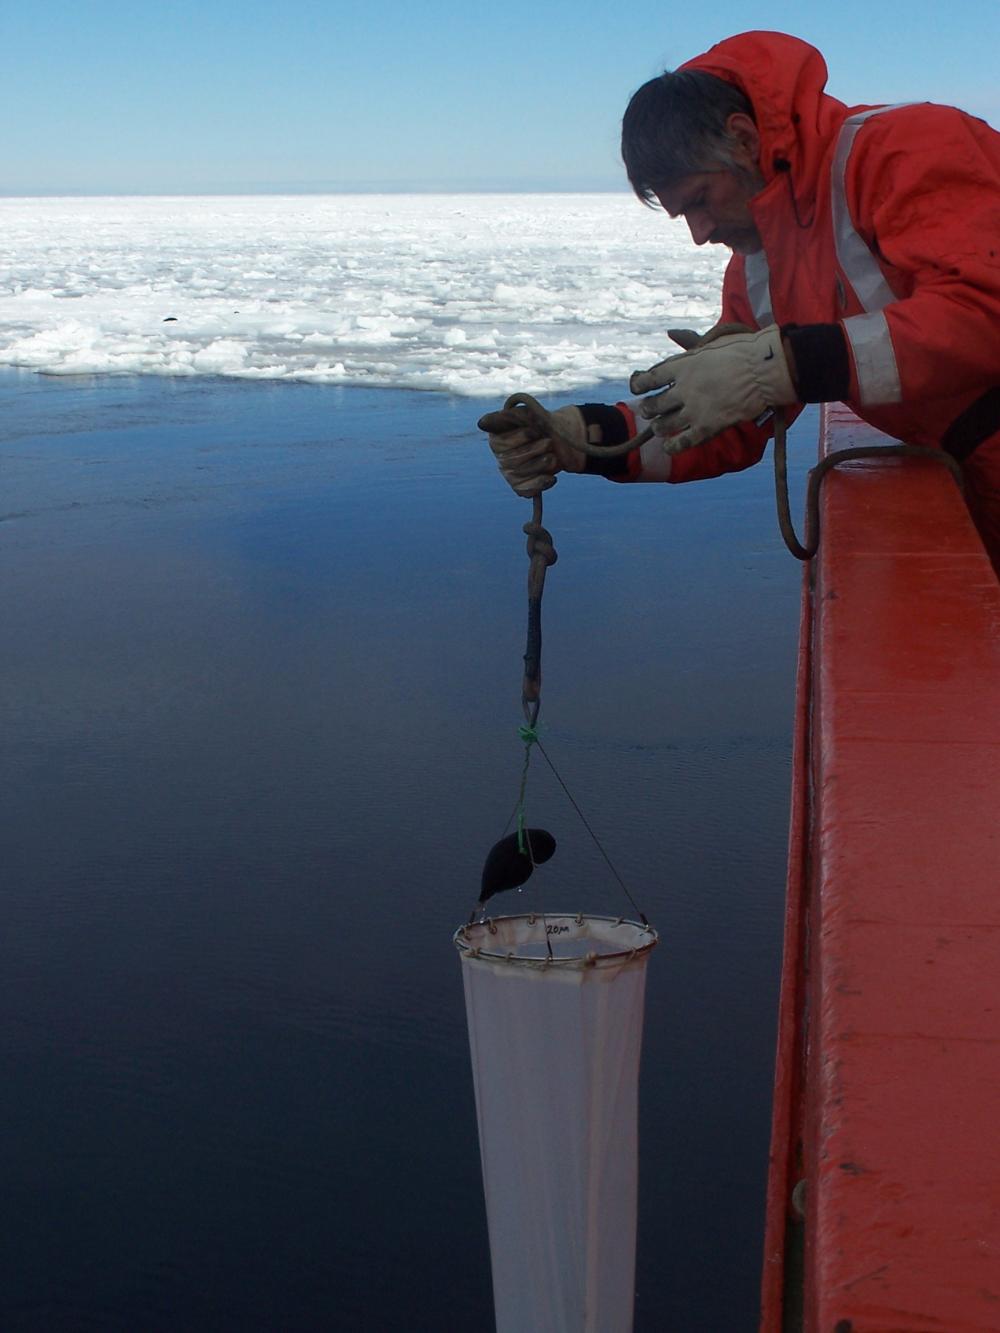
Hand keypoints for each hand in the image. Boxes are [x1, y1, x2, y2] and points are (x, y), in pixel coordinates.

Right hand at [477, 404, 586, 496]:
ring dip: (539, 465)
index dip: (519, 438)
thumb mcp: (523, 414)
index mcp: (497, 441)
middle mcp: (501, 460)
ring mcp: (510, 475)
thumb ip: (505, 417)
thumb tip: (481, 424)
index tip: (534, 431)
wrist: (556, 439)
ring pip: (520, 475)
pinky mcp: (521, 487)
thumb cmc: (537, 424)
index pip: (501, 444)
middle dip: (532, 451)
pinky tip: (551, 478)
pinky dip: (540, 484)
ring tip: (552, 457)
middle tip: (549, 443)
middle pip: (511, 461)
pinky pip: (526, 490)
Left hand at [629, 325, 796, 453]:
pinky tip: (668, 447)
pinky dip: (673, 446)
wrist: (765, 369)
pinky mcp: (708, 427)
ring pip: (665, 425)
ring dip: (659, 426)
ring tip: (659, 426)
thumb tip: (670, 332)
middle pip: (654, 404)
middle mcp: (684, 389)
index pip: (649, 378)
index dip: (639, 384)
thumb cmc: (742, 351)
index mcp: (682, 366)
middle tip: (649, 410)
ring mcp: (695, 410)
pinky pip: (683, 442)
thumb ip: (689, 341)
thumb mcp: (711, 342)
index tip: (637, 387)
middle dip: (649, 408)